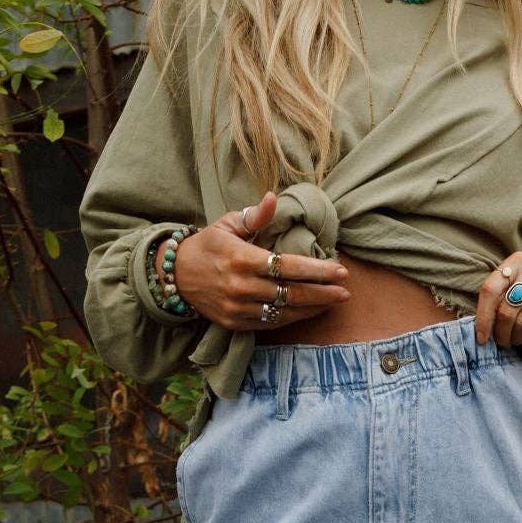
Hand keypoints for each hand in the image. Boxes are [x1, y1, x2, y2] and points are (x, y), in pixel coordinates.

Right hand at [156, 192, 350, 330]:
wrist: (176, 277)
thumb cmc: (208, 245)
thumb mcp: (227, 224)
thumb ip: (254, 216)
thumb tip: (273, 198)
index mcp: (241, 259)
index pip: (287, 266)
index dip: (317, 271)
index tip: (340, 271)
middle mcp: (240, 287)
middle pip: (291, 293)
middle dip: (323, 293)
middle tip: (345, 291)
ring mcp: (238, 309)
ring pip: (284, 312)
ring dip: (313, 308)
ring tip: (334, 302)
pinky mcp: (235, 324)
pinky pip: (271, 324)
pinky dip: (293, 318)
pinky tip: (310, 311)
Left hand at [474, 253, 521, 349]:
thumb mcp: (510, 287)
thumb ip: (495, 301)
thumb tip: (480, 332)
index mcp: (515, 261)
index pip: (490, 290)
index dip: (483, 317)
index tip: (482, 338)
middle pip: (507, 308)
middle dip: (501, 332)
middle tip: (502, 341)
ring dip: (516, 336)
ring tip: (515, 339)